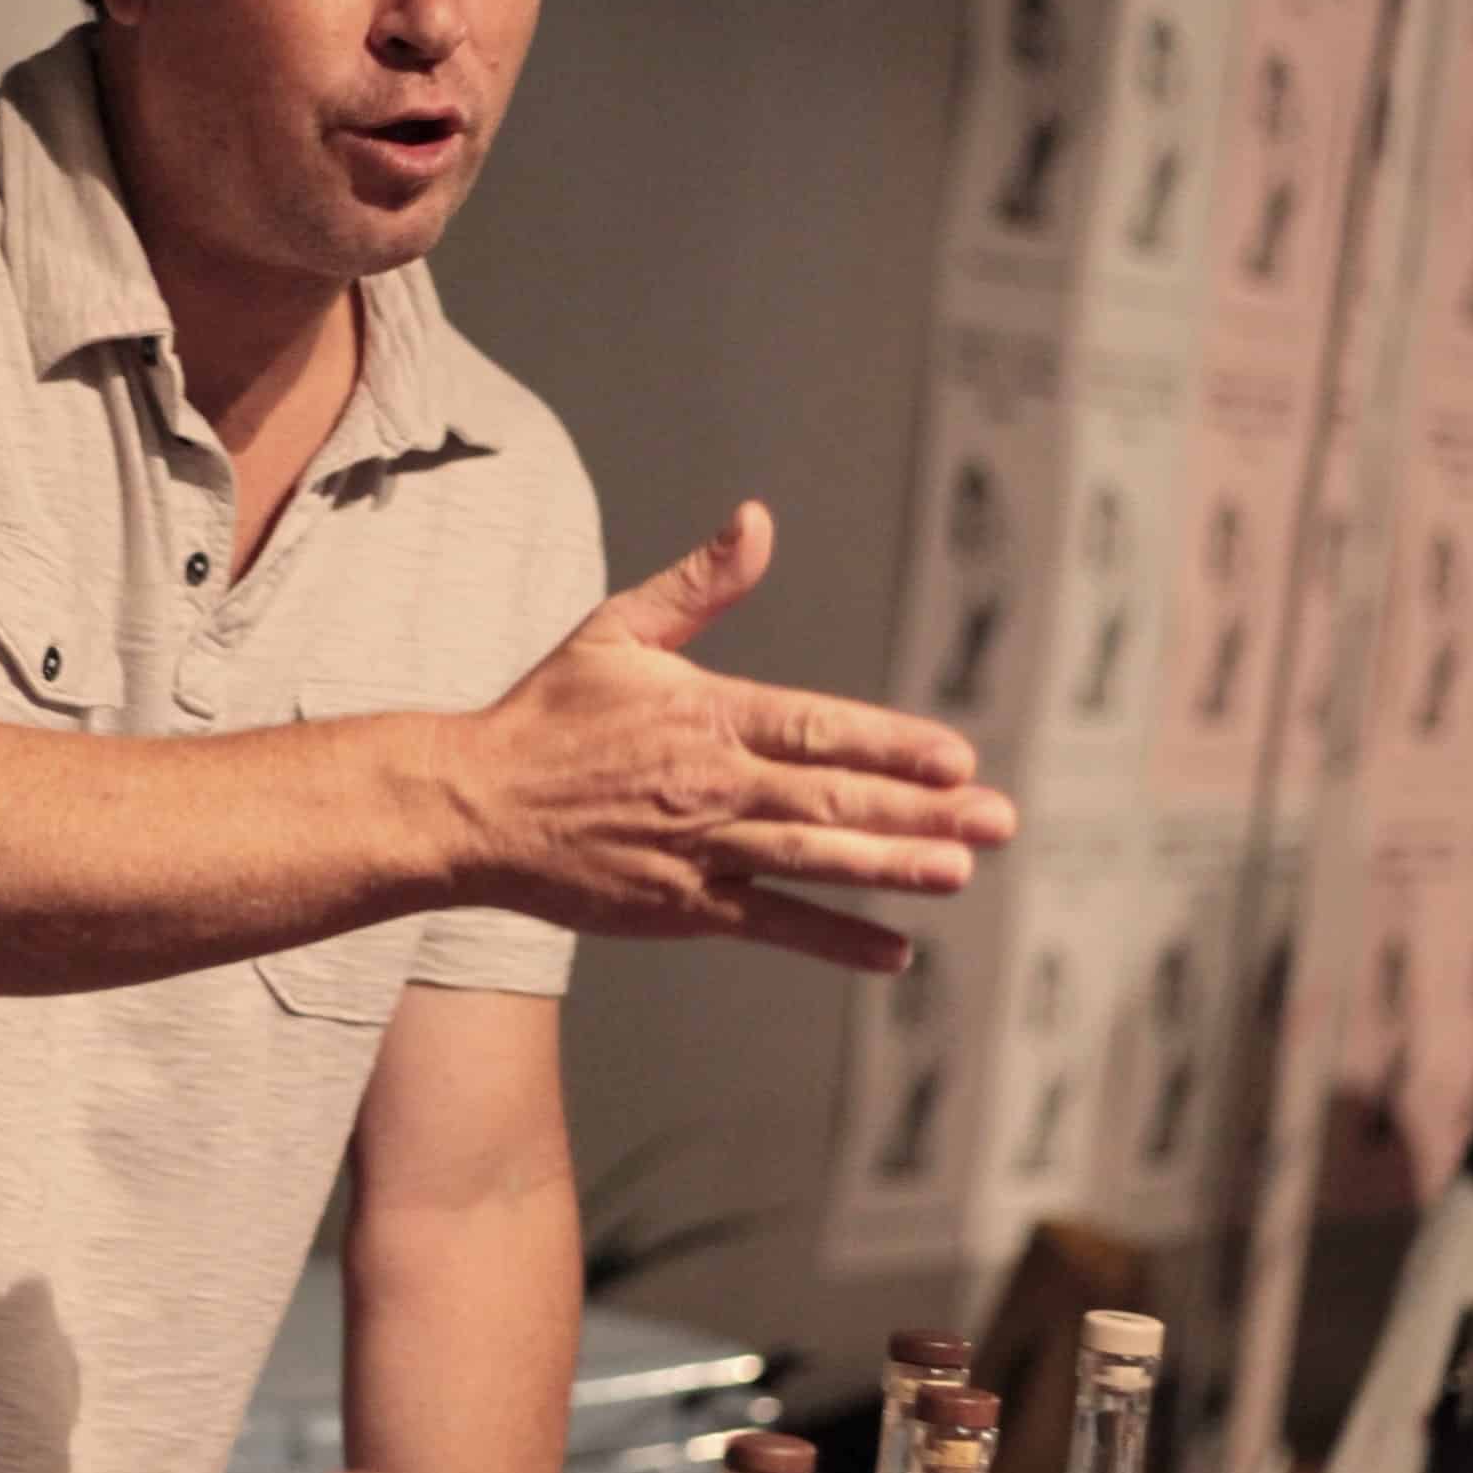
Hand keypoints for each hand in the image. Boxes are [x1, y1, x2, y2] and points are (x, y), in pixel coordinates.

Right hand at [455, 501, 1013, 972]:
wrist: (472, 806)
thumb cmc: (546, 714)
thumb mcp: (618, 629)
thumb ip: (699, 585)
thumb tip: (757, 520)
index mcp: (706, 715)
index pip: (817, 729)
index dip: (889, 744)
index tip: (955, 756)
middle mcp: (712, 785)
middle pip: (832, 801)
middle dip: (923, 810)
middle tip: (1000, 820)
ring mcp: (698, 851)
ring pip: (811, 862)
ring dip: (891, 868)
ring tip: (959, 870)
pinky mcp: (680, 908)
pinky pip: (770, 925)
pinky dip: (832, 939)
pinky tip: (893, 952)